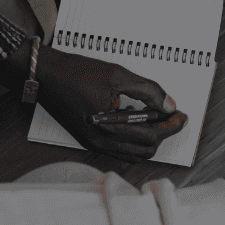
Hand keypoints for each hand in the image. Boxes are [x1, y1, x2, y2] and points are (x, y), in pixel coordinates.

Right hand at [0, 41, 186, 162]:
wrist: (42, 73)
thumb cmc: (73, 72)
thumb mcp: (117, 75)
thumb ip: (148, 90)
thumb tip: (169, 104)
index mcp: (107, 128)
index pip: (152, 136)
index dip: (172, 126)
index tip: (182, 116)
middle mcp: (99, 141)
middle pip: (146, 149)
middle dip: (164, 133)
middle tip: (173, 116)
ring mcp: (94, 143)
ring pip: (134, 153)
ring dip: (151, 139)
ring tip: (158, 118)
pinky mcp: (89, 140)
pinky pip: (121, 150)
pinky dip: (135, 140)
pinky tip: (138, 122)